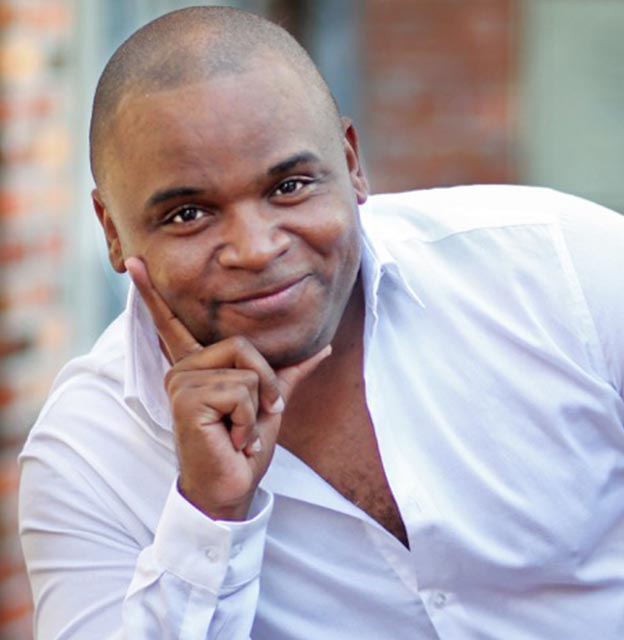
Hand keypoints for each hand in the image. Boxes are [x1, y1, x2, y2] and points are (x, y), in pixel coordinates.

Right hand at [125, 257, 330, 520]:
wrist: (233, 485)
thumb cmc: (244, 447)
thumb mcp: (270, 404)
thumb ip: (288, 374)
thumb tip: (323, 349)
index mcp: (197, 367)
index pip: (173, 325)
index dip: (153, 294)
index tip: (131, 262)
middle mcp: (183, 370)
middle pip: (243, 345)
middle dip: (266, 384)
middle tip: (253, 417)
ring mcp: (180, 383)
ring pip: (246, 370)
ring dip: (258, 406)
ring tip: (239, 431)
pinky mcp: (186, 399)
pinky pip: (241, 390)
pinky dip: (249, 418)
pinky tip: (232, 438)